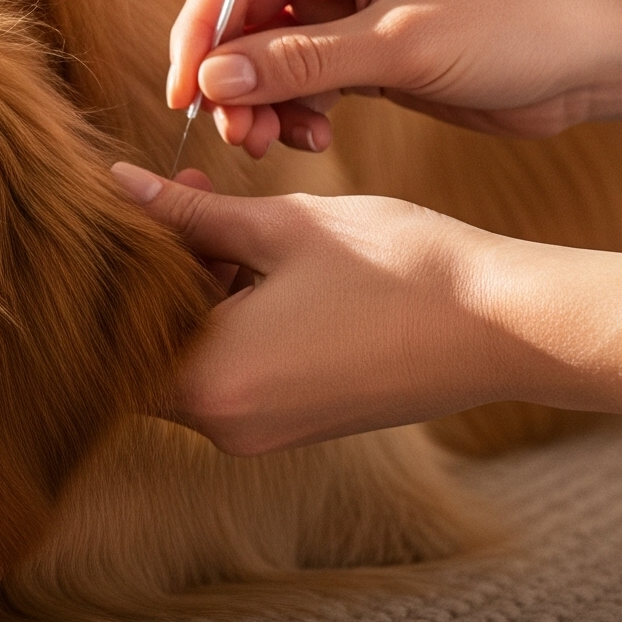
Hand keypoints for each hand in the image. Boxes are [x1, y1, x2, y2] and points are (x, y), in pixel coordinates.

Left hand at [110, 164, 621, 452]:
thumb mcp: (282, 226)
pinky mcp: (295, 426)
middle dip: (159, 271)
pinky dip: (233, 319)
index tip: (128, 210)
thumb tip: (115, 186)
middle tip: (179, 195)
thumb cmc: (398, 268)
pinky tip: (260, 258)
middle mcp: (225, 427)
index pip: (115, 333)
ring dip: (198, 291)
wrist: (507, 326)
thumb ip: (189, 214)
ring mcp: (261, 434)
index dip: (117, 267)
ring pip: (194, 356)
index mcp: (210, 383)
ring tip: (226, 214)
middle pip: (150, 345)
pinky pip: (235, 371)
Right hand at [164, 0, 621, 157]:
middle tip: (237, 135)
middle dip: (228, 75)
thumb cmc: (516, 24)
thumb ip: (298, 64)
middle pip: (239, 11)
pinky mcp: (362, 43)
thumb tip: (209, 81)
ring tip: (275, 146)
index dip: (199, 32)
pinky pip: (297, 76)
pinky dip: (293, 109)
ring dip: (258, 101)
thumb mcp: (400, 47)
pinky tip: (313, 139)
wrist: (599, 54)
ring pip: (262, 51)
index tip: (184, 94)